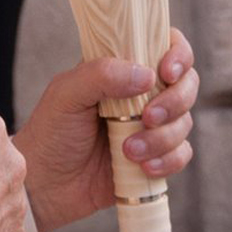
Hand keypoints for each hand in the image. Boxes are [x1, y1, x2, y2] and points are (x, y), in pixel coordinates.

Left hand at [14, 29, 198, 231]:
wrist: (45, 186)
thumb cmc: (50, 133)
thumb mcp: (66, 94)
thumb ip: (102, 74)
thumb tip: (147, 75)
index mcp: (120, 68)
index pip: (163, 45)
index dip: (177, 55)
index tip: (166, 73)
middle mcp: (140, 93)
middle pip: (186, 84)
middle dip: (175, 101)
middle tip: (146, 118)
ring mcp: (149, 126)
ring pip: (184, 122)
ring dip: (162, 138)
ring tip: (129, 151)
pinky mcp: (154, 157)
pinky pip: (181, 154)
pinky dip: (168, 160)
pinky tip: (143, 167)